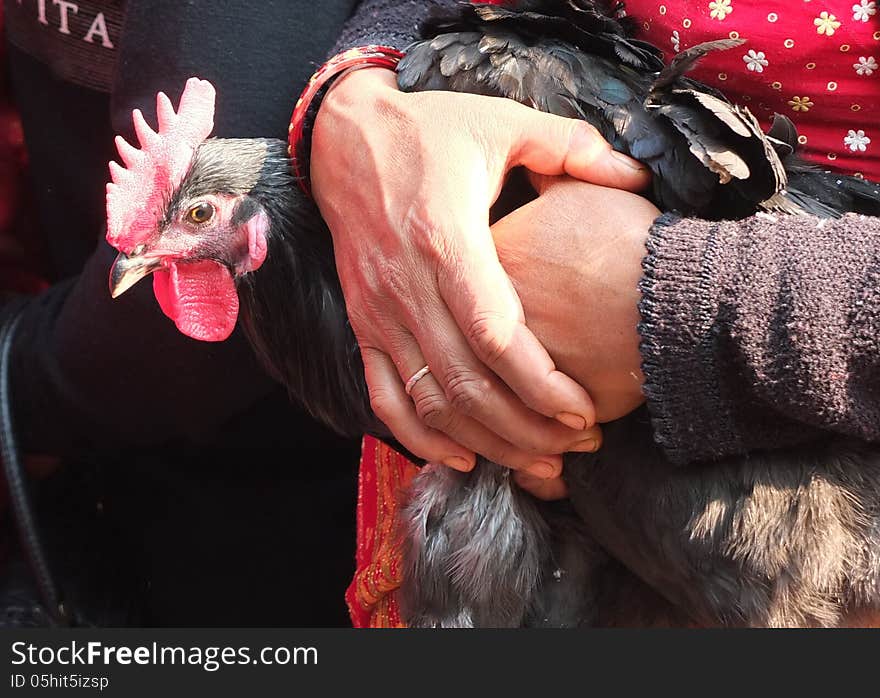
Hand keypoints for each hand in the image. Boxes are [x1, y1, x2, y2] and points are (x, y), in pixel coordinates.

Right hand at [311, 68, 649, 479]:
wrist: (342, 140)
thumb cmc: (427, 132)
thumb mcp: (499, 123)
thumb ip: (569, 146)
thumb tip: (633, 178)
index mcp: (447, 241)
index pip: (496, 335)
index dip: (543, 384)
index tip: (585, 411)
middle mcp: (407, 287)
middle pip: (468, 383)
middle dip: (526, 427)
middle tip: (576, 446)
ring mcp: (379, 312)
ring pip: (431, 401)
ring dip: (485, 442)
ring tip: (536, 462)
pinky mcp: (362, 324)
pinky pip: (384, 396)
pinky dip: (419, 437)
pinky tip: (461, 457)